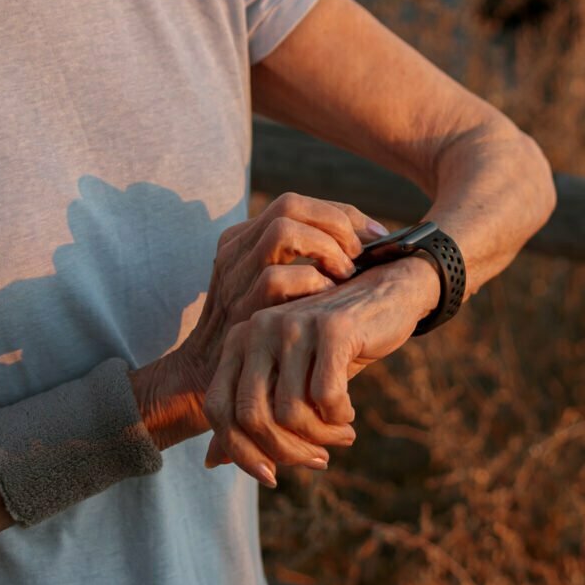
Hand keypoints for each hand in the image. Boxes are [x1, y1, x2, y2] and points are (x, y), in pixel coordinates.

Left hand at [194, 254, 438, 486]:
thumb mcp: (289, 381)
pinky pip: (326, 397)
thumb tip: (210, 462)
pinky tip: (349, 414)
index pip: (219, 409)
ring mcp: (293, 325)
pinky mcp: (331, 329)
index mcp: (239, 341)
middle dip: (287, 452)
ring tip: (341, 435)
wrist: (387, 298)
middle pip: (253, 417)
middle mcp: (258, 328)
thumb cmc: (332, 347)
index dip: (240, 451)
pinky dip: (339, 417)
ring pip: (292, 413)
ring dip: (321, 437)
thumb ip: (250, 414)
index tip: (270, 476)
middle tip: (318, 460)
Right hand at [196, 191, 385, 346]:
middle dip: (336, 223)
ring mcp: (234, 277)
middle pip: (290, 205)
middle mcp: (235, 250)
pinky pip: (278, 278)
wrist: (210, 380)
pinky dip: (312, 283)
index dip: (339, 214)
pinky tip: (328, 299)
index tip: (373, 234)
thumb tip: (366, 245)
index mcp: (243, 240)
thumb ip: (302, 262)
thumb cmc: (262, 335)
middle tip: (361, 252)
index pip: (295, 204)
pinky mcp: (239, 308)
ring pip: (283, 231)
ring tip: (346, 273)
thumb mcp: (274, 290)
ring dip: (325, 248)